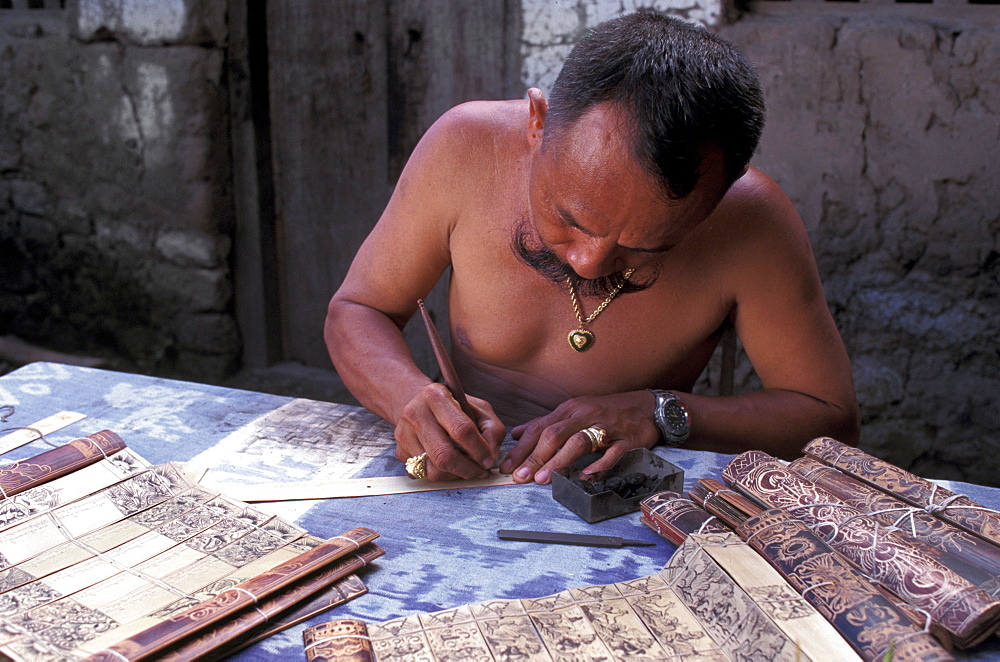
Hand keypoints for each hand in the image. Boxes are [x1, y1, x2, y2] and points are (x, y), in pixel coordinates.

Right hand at [394, 383, 505, 480]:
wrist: (420, 404)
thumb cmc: (454, 407)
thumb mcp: (479, 408)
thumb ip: (491, 430)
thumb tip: (490, 457)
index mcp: (436, 396)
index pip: (461, 429)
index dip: (479, 449)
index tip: (488, 460)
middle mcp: (415, 413)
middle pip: (443, 455)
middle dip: (467, 469)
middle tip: (479, 471)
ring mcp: (404, 433)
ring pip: (432, 470)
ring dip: (454, 474)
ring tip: (465, 466)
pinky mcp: (400, 451)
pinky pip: (423, 474)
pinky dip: (441, 474)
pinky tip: (449, 464)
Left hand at [500, 391, 660, 483]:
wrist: (647, 407)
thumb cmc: (606, 411)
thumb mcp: (573, 411)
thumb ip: (545, 423)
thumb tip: (517, 433)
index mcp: (569, 410)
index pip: (539, 428)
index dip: (521, 448)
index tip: (507, 466)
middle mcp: (584, 415)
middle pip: (554, 434)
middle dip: (534, 457)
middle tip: (520, 478)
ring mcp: (606, 427)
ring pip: (578, 442)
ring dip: (559, 461)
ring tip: (543, 479)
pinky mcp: (626, 439)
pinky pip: (611, 453)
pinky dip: (598, 465)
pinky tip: (585, 476)